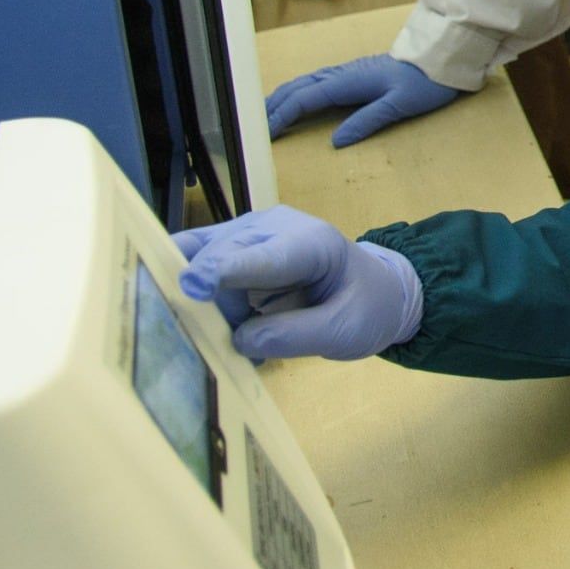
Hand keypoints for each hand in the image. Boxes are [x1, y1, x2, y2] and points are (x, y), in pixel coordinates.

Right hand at [173, 206, 423, 360]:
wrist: (376, 290)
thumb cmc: (366, 307)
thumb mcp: (344, 331)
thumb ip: (294, 336)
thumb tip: (239, 341)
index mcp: (312, 243)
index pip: (262, 256)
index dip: (224, 270)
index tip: (192, 286)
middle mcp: (275, 228)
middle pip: (223, 254)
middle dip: (203, 294)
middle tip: (198, 337)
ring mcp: (251, 235)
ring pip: (203, 259)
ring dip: (201, 301)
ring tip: (222, 336)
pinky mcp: (235, 250)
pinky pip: (200, 266)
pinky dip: (196, 296)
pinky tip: (209, 322)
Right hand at [265, 54, 458, 146]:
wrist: (440, 60)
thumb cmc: (423, 83)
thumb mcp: (398, 105)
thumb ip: (367, 121)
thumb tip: (336, 141)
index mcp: (349, 81)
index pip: (306, 99)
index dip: (283, 115)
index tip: (265, 132)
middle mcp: (342, 74)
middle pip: (299, 88)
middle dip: (274, 106)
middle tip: (254, 126)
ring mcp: (347, 72)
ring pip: (305, 83)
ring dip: (283, 97)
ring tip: (266, 114)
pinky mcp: (353, 74)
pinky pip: (316, 82)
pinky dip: (298, 92)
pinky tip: (297, 100)